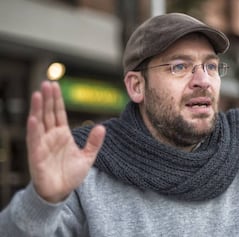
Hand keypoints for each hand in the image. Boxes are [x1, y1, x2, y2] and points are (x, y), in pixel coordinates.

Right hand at [26, 81, 105, 202]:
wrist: (60, 192)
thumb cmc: (70, 175)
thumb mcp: (87, 157)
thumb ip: (94, 142)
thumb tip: (102, 127)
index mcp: (62, 135)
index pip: (58, 113)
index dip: (57, 99)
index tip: (55, 85)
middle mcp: (51, 137)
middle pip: (48, 113)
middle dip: (48, 98)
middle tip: (47, 82)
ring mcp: (42, 145)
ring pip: (39, 123)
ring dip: (38, 109)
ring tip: (38, 94)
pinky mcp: (36, 155)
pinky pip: (34, 140)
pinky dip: (34, 129)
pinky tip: (34, 118)